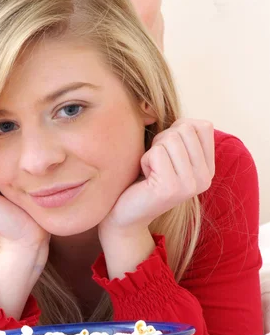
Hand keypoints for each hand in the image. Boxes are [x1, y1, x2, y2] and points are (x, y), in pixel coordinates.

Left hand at [98, 119, 214, 235]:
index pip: (203, 126)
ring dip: (153, 151)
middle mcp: (205, 178)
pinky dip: (144, 160)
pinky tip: (145, 179)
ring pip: (171, 138)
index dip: (178, 130)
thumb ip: (183, 135)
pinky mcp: (171, 188)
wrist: (126, 214)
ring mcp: (190, 184)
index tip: (167, 151)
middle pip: (185, 129)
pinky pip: (156, 152)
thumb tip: (184, 120)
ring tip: (151, 171)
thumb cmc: (144, 178)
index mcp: (208, 169)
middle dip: (163, 140)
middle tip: (156, 163)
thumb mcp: (170, 154)